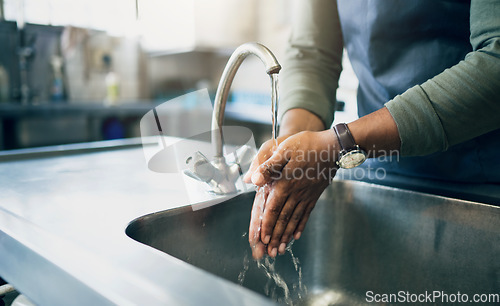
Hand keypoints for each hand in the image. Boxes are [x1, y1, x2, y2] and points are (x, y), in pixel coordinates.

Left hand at [246, 130, 338, 257]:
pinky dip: (300, 226)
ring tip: (281, 249)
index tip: (262, 239)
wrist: (333, 146)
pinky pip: (306, 213)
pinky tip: (297, 235)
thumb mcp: (284, 150)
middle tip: (270, 253)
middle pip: (283, 219)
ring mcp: (306, 195)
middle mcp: (295, 193)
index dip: (266, 224)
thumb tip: (253, 179)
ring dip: (286, 235)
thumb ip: (268, 166)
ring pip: (294, 219)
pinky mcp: (314, 194)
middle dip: (275, 237)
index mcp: (285, 183)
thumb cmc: (307, 144)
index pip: (273, 208)